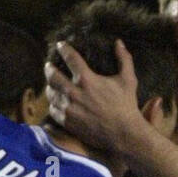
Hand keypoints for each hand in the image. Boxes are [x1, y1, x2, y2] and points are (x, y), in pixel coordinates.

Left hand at [46, 39, 141, 153]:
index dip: (63, 49)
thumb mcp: (128, 80)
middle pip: (52, 76)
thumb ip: (124, 59)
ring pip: (50, 94)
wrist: (123, 134)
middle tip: (49, 66)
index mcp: (87, 79)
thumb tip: (119, 42)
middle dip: (49, 69)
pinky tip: (55, 104)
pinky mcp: (68, 123)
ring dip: (49, 88)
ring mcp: (69, 109)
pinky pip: (53, 111)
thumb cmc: (126, 106)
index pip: (70, 57)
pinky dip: (53, 106)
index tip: (60, 45)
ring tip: (51, 86)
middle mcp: (74, 93)